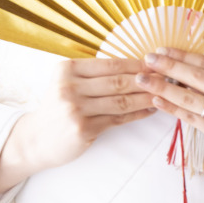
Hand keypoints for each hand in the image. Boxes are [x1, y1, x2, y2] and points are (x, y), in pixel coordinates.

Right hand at [0, 57, 154, 202]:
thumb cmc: (57, 108)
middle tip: (167, 77)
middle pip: (117, 81)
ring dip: (145, 97)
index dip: (135, 64)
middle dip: (146, 79)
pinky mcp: (83, 129)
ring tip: (164, 93)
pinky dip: (136, 114)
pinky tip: (150, 109)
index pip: (110, 64)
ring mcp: (76, 109)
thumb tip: (134, 66)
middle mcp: (69, 87)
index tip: (156, 63)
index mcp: (67, 69)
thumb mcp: (67, 83)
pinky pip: (117, 119)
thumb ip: (94, 74)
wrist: (36, 139)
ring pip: (120, 101)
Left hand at [135, 48, 203, 202]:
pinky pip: (193, 120)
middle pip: (197, 78)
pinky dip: (174, 109)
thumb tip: (186, 64)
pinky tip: (159, 101)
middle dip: (168, 68)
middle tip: (146, 59)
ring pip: (192, 100)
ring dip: (163, 89)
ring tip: (143, 80)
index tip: (161, 49)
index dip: (182, 55)